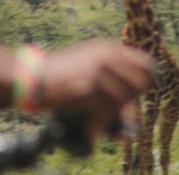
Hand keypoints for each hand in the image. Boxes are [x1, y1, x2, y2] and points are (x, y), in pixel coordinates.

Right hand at [40, 41, 154, 140]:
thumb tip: (130, 121)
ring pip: (124, 100)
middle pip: (140, 84)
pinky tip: (90, 130)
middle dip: (131, 102)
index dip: (147, 82)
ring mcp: (97, 72)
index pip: (146, 64)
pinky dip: (100, 125)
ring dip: (113, 117)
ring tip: (97, 122)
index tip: (136, 97)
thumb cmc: (60, 78)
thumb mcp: (86, 68)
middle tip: (116, 114)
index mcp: (108, 49)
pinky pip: (107, 111)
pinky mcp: (87, 88)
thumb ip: (109, 85)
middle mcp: (106, 57)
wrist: (32, 77)